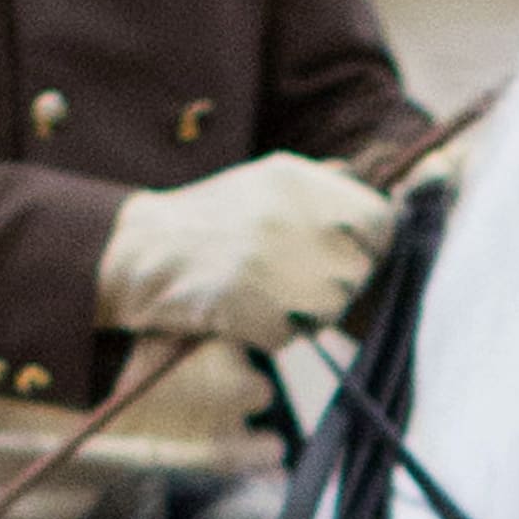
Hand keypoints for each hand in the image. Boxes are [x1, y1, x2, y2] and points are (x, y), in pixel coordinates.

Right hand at [94, 153, 391, 348]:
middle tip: (293, 281)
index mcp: (299, 183)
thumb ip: (321, 185)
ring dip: (308, 313)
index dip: (369, 246)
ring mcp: (273, 263)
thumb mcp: (265, 182)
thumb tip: (371, 182)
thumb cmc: (210, 221)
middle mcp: (291, 219)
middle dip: (337, 284)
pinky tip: (244, 312)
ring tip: (265, 294)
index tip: (347, 255)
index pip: (379, 222)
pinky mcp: (253, 306)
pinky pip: (292, 335)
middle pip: (359, 271)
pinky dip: (273, 333)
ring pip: (331, 307)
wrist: (139, 254)